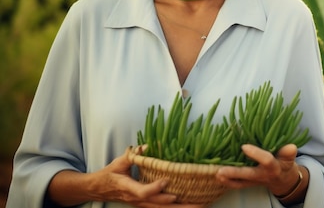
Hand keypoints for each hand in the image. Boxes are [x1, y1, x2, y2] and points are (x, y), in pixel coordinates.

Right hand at [48, 147, 205, 207]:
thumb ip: (133, 154)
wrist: (99, 189)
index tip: (167, 180)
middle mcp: (136, 199)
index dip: (155, 188)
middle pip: (158, 205)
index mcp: (128, 187)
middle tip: (197, 203)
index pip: (142, 192)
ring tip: (200, 206)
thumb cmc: (110, 174)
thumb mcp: (119, 162)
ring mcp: (142, 204)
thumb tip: (148, 145)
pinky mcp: (146, 205)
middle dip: (178, 204)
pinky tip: (190, 207)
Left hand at [215, 143, 302, 196]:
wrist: (283, 180)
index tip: (244, 146)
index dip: (256, 154)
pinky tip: (217, 177)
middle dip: (234, 173)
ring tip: (216, 174)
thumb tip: (291, 146)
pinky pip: (237, 185)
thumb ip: (288, 153)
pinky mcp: (248, 183)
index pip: (266, 160)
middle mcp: (262, 175)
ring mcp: (254, 181)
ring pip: (240, 182)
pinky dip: (227, 182)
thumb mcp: (289, 158)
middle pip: (248, 175)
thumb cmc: (285, 164)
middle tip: (221, 170)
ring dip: (228, 179)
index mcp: (274, 167)